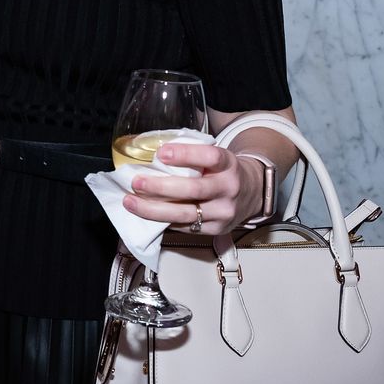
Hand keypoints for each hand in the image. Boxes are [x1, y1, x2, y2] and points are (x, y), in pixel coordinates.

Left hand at [122, 141, 260, 235]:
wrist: (252, 193)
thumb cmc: (222, 171)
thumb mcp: (215, 157)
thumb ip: (191, 156)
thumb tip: (148, 154)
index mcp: (228, 164)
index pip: (210, 157)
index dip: (185, 155)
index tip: (161, 153)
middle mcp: (229, 189)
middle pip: (193, 190)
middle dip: (160, 187)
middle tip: (136, 182)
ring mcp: (224, 212)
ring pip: (185, 214)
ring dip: (153, 210)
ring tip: (131, 202)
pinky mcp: (217, 230)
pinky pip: (185, 227)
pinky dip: (162, 221)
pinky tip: (145, 215)